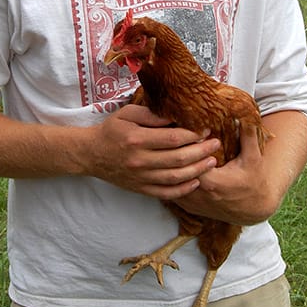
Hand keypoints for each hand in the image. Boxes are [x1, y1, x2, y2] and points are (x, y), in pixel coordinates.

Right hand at [89, 104, 220, 200]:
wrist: (91, 154)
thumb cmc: (111, 130)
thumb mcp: (127, 113)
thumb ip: (151, 114)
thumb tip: (175, 117)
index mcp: (137, 139)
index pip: (173, 138)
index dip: (193, 135)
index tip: (205, 130)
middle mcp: (140, 160)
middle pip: (178, 158)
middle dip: (201, 151)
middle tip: (215, 144)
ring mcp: (141, 177)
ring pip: (176, 177)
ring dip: (198, 170)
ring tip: (212, 162)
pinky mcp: (141, 189)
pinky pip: (166, 193)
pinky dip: (183, 190)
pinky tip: (195, 182)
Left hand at [174, 110, 306, 225]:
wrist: (252, 209)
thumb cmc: (253, 181)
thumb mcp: (254, 158)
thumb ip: (248, 135)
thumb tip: (245, 114)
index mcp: (212, 183)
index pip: (187, 161)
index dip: (184, 145)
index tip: (185, 131)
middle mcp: (198, 195)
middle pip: (174, 171)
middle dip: (171, 153)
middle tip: (169, 135)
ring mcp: (191, 203)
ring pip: (168, 182)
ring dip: (167, 166)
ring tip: (166, 148)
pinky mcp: (187, 207)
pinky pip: (169, 190)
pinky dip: (167, 177)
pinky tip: (167, 163)